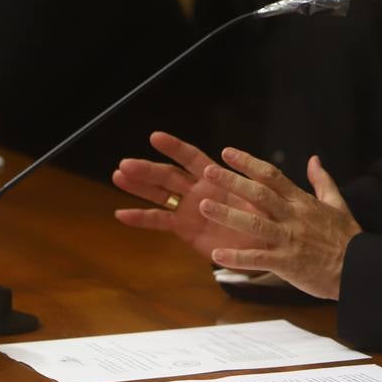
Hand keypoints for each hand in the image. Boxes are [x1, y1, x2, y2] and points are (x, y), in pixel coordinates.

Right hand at [113, 132, 265, 262]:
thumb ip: (251, 184)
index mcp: (215, 177)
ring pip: (158, 194)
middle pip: (168, 175)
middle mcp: (198, 188)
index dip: (175, 147)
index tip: (155, 137)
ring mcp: (188, 208)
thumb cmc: (263, 215)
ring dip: (138, 186)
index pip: (192, 158)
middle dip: (147, 169)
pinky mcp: (184, 228)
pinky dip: (140, 218)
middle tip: (125, 163)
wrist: (262, 244)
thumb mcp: (261, 197)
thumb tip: (246, 170)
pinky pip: (159, 221)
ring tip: (118, 176)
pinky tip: (120, 214)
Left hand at [198, 148, 361, 300]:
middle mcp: (293, 217)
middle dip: (231, 181)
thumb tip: (314, 159)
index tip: (227, 152)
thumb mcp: (338, 203)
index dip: (248, 162)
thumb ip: (322, 181)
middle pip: (258, 194)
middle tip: (208, 171)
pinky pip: (258, 259)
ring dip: (227, 214)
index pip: (271, 175)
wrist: (359, 269)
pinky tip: (217, 254)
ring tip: (203, 206)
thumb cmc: (348, 238)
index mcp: (302, 201)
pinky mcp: (287, 263)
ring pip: (254, 224)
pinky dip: (237, 257)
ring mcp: (289, 239)